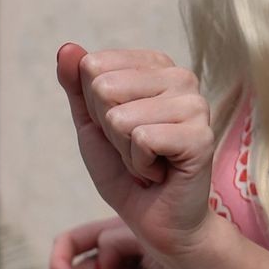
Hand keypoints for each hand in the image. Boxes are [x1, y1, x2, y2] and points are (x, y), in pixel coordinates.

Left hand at [55, 43, 217, 263]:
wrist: (156, 221)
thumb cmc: (126, 172)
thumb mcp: (92, 125)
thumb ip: (77, 86)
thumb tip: (67, 48)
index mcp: (156, 65)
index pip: (93, 66)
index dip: (95, 108)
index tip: (121, 131)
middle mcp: (180, 76)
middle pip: (104, 87)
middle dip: (109, 131)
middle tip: (135, 150)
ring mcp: (195, 104)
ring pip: (121, 117)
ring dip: (125, 152)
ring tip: (149, 162)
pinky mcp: (201, 135)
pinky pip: (142, 139)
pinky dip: (140, 165)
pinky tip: (161, 172)